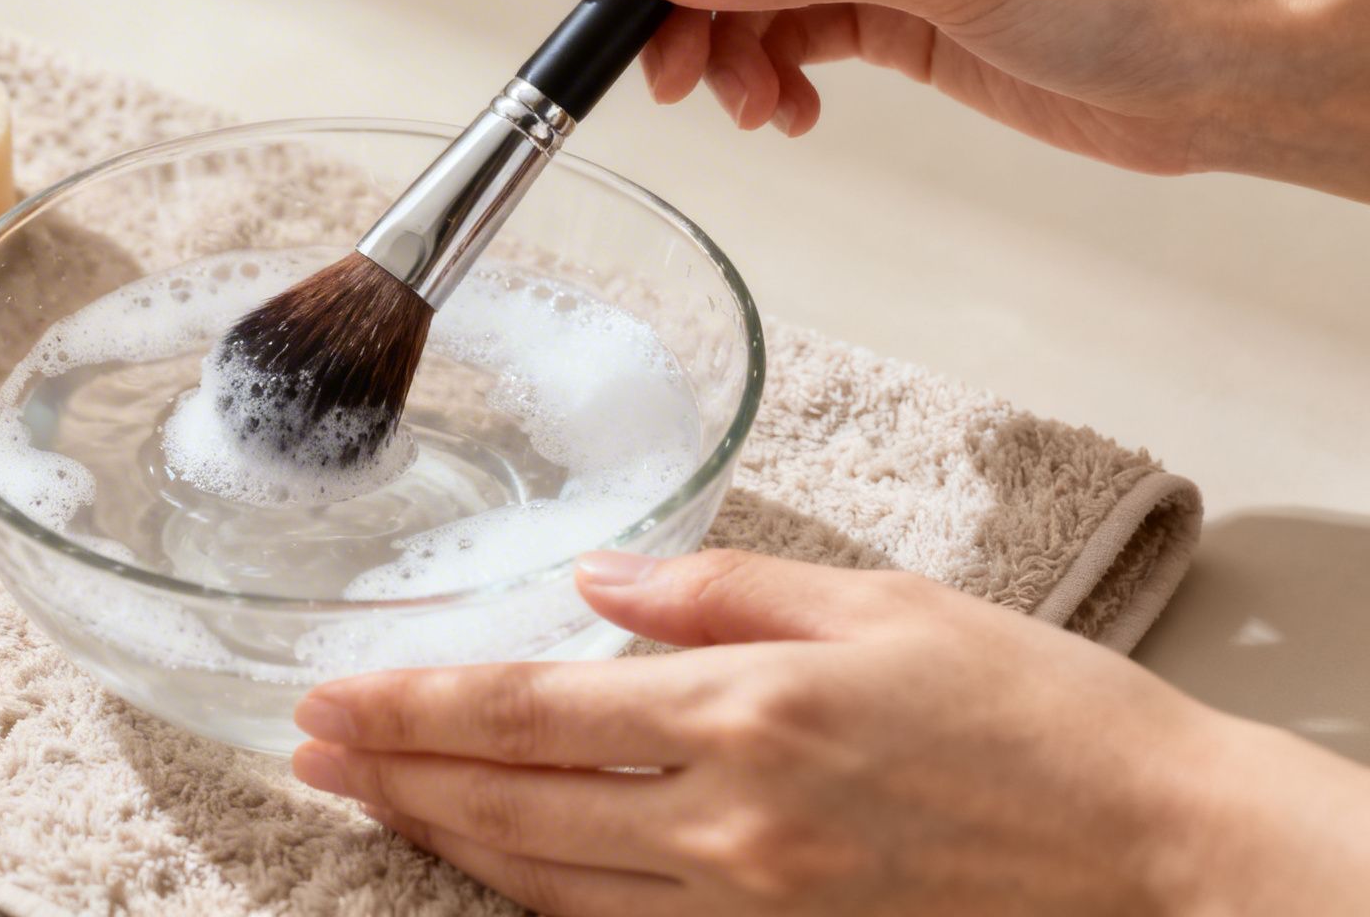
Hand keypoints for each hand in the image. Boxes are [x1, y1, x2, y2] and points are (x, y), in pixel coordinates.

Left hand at [292, 548, 1369, 914]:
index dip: (410, 709)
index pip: (526, 713)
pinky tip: (491, 863)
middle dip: (394, 778)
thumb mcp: (881, 604)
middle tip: (310, 750)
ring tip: (370, 802)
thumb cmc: (1036, 714)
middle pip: (509, 806)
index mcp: (746, 711)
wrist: (1155, 853)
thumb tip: (598, 581)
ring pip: (545, 880)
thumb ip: (717, 588)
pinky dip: (534, 893)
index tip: (327, 697)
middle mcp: (725, 822)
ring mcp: (745, 903)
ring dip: (443, 840)